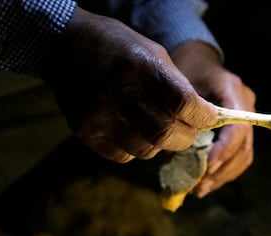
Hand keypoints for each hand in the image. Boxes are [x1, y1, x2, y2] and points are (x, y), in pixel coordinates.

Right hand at [38, 8, 218, 162]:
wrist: (62, 45)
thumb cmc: (117, 47)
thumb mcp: (153, 53)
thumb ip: (177, 85)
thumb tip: (203, 117)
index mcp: (142, 68)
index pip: (184, 105)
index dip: (203, 117)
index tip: (208, 118)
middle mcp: (120, 94)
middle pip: (167, 135)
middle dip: (186, 137)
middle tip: (187, 130)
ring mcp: (100, 116)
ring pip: (147, 151)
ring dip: (161, 144)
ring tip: (159, 128)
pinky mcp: (86, 131)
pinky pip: (124, 156)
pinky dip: (136, 148)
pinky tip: (133, 131)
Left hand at [171, 41, 255, 197]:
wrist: (196, 59)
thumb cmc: (182, 70)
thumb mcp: (177, 86)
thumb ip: (180, 115)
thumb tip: (174, 152)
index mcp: (232, 91)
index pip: (237, 129)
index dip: (223, 151)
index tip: (207, 167)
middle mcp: (247, 104)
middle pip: (244, 147)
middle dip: (222, 170)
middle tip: (200, 186)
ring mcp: (247, 117)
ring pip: (244, 156)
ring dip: (223, 176)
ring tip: (201, 189)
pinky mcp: (241, 129)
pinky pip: (239, 155)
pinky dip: (223, 171)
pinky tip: (206, 181)